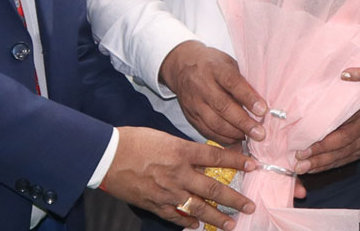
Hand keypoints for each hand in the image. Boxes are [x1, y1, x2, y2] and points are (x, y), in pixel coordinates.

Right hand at [102, 127, 255, 229]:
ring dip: (217, 217)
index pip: (216, 158)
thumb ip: (184, 150)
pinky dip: (189, 222)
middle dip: (234, 199)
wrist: (106, 155)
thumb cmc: (133, 140)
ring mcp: (167, 191)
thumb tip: (201, 160)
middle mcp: (178, 173)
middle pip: (212, 189)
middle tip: (249, 205)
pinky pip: (177, 216)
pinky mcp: (155, 204)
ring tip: (232, 223)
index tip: (253, 165)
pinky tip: (198, 226)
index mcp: (181, 151)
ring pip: (198, 208)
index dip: (237, 162)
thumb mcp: (163, 137)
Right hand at [160, 41, 266, 144]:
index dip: (248, 97)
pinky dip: (223, 138)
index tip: (263, 110)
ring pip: (214, 122)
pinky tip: (236, 140)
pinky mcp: (190, 116)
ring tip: (251, 138)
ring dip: (235, 133)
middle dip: (243, 122)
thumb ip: (243, 80)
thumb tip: (262, 103)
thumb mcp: (229, 63)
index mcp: (215, 68)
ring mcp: (194, 102)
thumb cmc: (212, 65)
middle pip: (223, 106)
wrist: (182, 67)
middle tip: (260, 133)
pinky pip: (207, 131)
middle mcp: (202, 85)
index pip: (232, 83)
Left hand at [294, 106, 359, 174]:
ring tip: (301, 170)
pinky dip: (326, 167)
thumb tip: (312, 107)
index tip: (302, 150)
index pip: (340, 138)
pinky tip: (313, 169)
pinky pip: (341, 162)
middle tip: (298, 166)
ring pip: (339, 160)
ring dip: (319, 166)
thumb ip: (338, 105)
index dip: (321, 146)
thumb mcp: (355, 99)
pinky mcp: (358, 154)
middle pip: (338, 153)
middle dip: (317, 160)